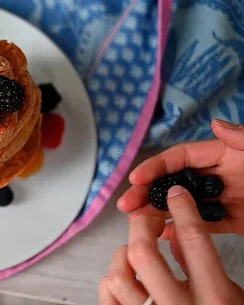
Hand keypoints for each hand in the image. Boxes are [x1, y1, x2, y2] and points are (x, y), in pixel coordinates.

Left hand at [100, 187, 243, 303]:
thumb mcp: (229, 297)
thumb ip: (201, 267)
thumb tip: (176, 233)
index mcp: (214, 299)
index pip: (194, 242)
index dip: (182, 210)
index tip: (175, 195)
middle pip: (143, 253)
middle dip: (141, 227)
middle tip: (147, 220)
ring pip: (118, 275)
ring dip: (123, 255)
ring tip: (133, 253)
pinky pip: (107, 296)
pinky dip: (111, 280)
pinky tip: (123, 278)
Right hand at [118, 119, 243, 236]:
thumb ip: (240, 136)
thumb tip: (216, 123)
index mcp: (221, 155)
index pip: (179, 158)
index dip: (155, 167)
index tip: (135, 178)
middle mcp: (216, 177)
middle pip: (173, 183)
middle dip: (146, 193)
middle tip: (125, 204)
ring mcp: (222, 200)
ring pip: (180, 206)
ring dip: (155, 212)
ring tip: (134, 221)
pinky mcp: (232, 222)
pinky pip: (201, 228)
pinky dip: (180, 232)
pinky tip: (160, 234)